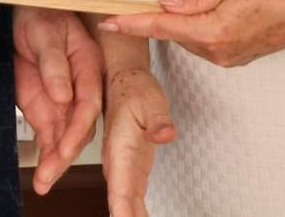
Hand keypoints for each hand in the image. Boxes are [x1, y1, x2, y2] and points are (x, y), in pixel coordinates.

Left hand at [12, 7, 102, 194]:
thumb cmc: (39, 14)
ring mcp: (61, 98)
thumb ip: (54, 63)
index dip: (78, 126)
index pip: (89, 102)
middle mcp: (79, 86)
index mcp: (88, 64)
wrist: (19, 12)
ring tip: (44, 181)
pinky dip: (45, 151)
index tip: (66, 146)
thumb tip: (63, 95)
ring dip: (56, 159)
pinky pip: (48, 133)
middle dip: (66, 152)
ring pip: (64, 134)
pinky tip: (42, 171)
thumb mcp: (45, 33)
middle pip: (79, 125)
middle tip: (51, 172)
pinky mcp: (44, 105)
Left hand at [100, 0, 284, 67]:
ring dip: (179, 23)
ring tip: (175, 0)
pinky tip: (203, 11)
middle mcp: (216, 50)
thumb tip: (165, 5)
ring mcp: (227, 57)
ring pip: (190, 39)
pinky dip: (197, 28)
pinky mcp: (237, 56)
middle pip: (174, 34)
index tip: (108, 21)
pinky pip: (206, 42)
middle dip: (155, 19)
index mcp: (212, 32)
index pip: (161, 28)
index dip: (131, 24)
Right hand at [100, 64, 175, 216]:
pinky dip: (137, 216)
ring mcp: (124, 170)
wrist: (122, 81)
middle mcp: (118, 166)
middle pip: (122, 208)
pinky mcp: (132, 171)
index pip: (121, 192)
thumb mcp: (150, 100)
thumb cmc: (134, 89)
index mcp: (120, 152)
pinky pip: (132, 201)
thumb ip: (158, 119)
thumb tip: (166, 134)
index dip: (124, 215)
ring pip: (125, 207)